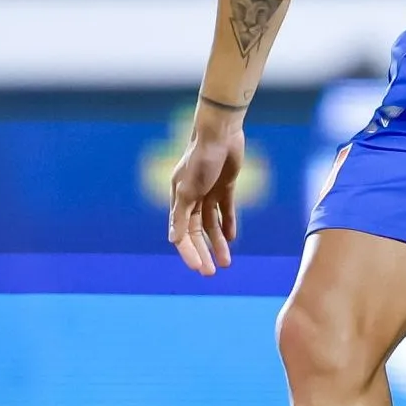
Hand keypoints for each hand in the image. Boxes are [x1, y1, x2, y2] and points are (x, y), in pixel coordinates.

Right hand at [169, 103, 244, 274]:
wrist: (220, 133)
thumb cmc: (201, 159)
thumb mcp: (189, 189)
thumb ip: (182, 216)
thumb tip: (173, 240)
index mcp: (178, 200)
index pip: (182, 233)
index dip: (189, 252)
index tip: (198, 268)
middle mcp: (191, 198)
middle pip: (197, 232)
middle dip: (204, 252)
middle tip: (212, 272)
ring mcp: (208, 192)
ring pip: (212, 224)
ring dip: (218, 243)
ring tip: (226, 263)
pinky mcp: (225, 186)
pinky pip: (226, 210)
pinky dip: (228, 224)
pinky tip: (232, 238)